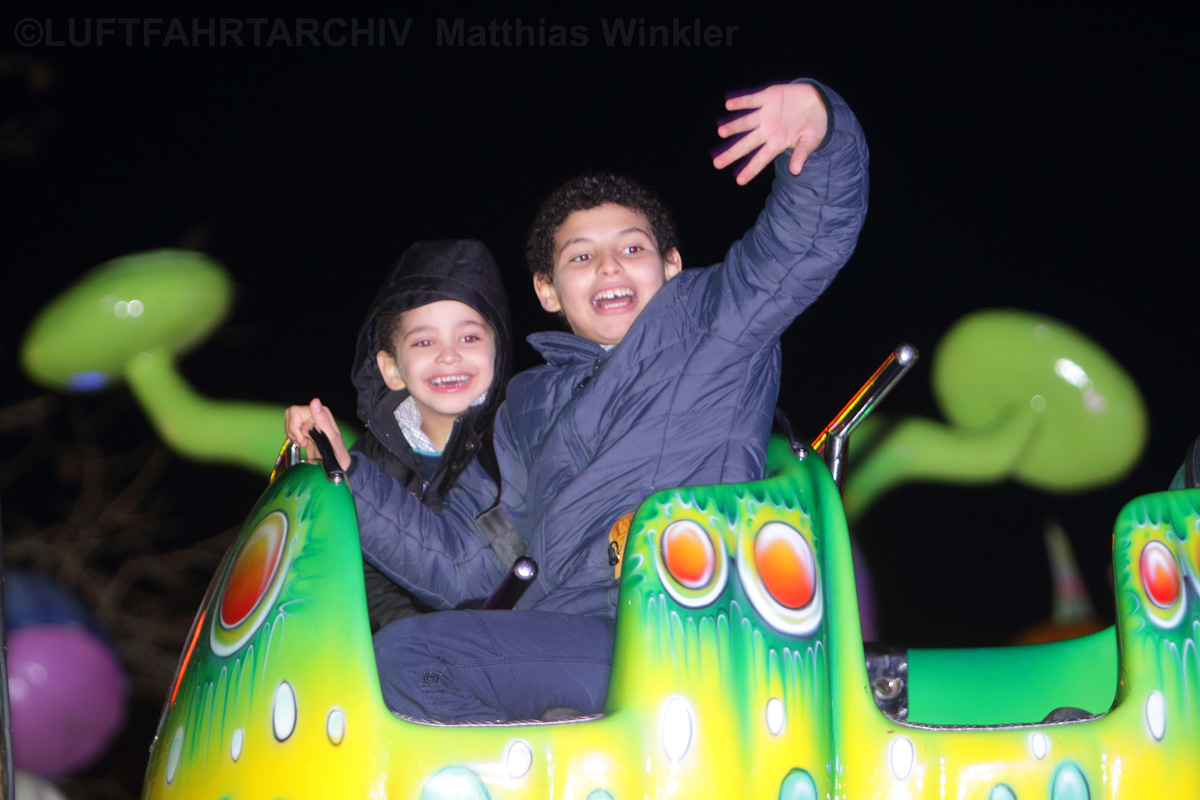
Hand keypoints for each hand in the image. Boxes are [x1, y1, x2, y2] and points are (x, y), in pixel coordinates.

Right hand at [284, 398, 350, 469]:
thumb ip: (322, 419)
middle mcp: (314, 413)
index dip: (294, 427)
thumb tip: (315, 400)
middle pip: (290, 414)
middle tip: (303, 442)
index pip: (295, 411)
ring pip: (289, 421)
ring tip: (304, 443)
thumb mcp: (331, 437)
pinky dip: (294, 437)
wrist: (338, 462)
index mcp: (321, 412)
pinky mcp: (305, 427)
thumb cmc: (337, 451)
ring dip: (293, 435)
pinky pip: (291, 428)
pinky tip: (303, 443)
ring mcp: (309, 419)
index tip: (303, 440)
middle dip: (292, 431)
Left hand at [713, 82, 827, 184]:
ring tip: (721, 131)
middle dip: (732, 153)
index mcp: (777, 143)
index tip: (739, 181)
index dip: (751, 169)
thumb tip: (795, 171)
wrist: (818, 101)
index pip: (761, 159)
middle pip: (746, 144)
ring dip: (733, 126)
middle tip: (716, 164)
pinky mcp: (767, 97)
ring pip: (745, 122)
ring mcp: (765, 114)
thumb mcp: (810, 141)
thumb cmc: (814, 126)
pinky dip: (741, 102)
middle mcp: (767, 130)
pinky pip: (751, 100)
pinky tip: (729, 105)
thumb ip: (801, 154)